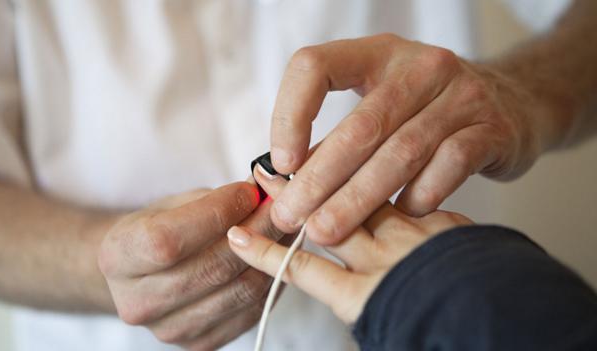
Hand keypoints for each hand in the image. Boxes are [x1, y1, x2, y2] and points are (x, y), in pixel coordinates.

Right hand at [98, 182, 284, 349]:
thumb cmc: (156, 230)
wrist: (139, 275)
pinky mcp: (200, 342)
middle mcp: (138, 302)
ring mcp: (170, 329)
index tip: (247, 190)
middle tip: (280, 207)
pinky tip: (275, 257)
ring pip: (239, 291)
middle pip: (212, 269)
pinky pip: (250, 310)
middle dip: (256, 231)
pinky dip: (270, 280)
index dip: (216, 213)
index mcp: (118, 258)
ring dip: (270, 256)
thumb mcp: (170, 205)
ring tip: (283, 229)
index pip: (169, 240)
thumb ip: (210, 200)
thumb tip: (261, 190)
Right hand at [228, 169, 471, 323]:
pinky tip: (386, 177)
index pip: (303, 270)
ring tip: (314, 163)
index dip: (265, 253)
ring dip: (338, 180)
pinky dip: (395, 195)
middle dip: (294, 196)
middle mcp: (383, 261)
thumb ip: (361, 306)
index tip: (238, 236)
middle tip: (267, 176)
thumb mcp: (390, 328)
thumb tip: (345, 295)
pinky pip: (412, 204)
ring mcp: (413, 238)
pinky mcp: (444, 225)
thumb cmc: (442, 331)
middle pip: (326, 220)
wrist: (508, 316)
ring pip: (365, 200)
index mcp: (365, 298)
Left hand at [268, 33, 549, 244]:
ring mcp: (461, 94)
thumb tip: (287, 182)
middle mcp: (420, 66)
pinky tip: (399, 217)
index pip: (317, 66)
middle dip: (319, 179)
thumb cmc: (426, 110)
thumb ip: (338, 136)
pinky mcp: (492, 128)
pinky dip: (419, 196)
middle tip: (291, 217)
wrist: (512, 101)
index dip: (290, 113)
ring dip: (358, 198)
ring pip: (400, 152)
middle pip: (360, 126)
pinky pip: (448, 166)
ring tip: (325, 230)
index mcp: (378, 53)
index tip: (281, 162)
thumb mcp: (380, 104)